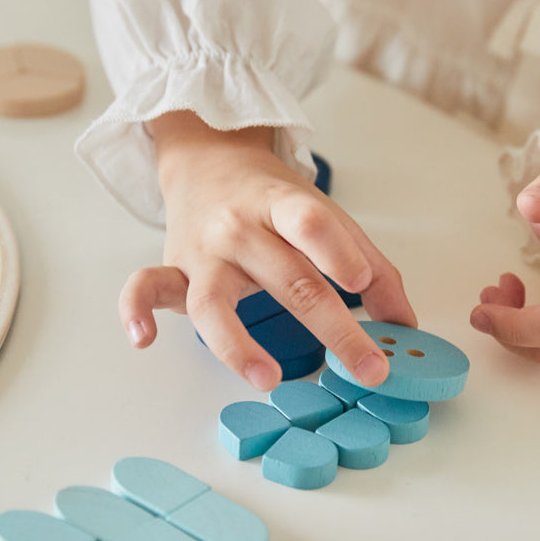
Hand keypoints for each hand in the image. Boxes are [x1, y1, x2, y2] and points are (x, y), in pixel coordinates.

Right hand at [118, 112, 415, 390]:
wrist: (208, 161)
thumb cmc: (274, 199)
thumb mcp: (326, 215)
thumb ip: (370, 265)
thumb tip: (403, 324)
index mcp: (282, 205)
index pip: (308, 221)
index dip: (336, 250)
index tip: (364, 284)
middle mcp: (240, 228)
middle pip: (287, 277)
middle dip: (332, 327)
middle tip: (368, 369)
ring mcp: (203, 251)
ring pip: (213, 300)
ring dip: (238, 343)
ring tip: (270, 379)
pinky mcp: (173, 268)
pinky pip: (145, 287)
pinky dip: (135, 312)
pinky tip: (143, 341)